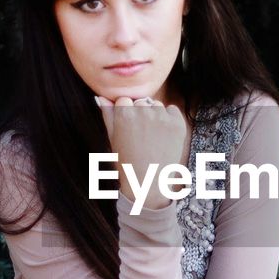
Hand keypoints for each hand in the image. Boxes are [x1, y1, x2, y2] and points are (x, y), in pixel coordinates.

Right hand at [95, 94, 188, 208]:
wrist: (149, 181)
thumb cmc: (127, 161)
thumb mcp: (112, 138)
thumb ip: (107, 115)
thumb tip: (101, 97)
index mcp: (124, 113)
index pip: (124, 100)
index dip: (124, 114)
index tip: (127, 130)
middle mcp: (143, 111)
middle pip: (141, 102)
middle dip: (140, 113)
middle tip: (140, 136)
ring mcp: (162, 116)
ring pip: (156, 105)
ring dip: (155, 116)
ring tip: (152, 138)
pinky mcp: (177, 123)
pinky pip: (172, 110)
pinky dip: (169, 119)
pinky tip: (163, 136)